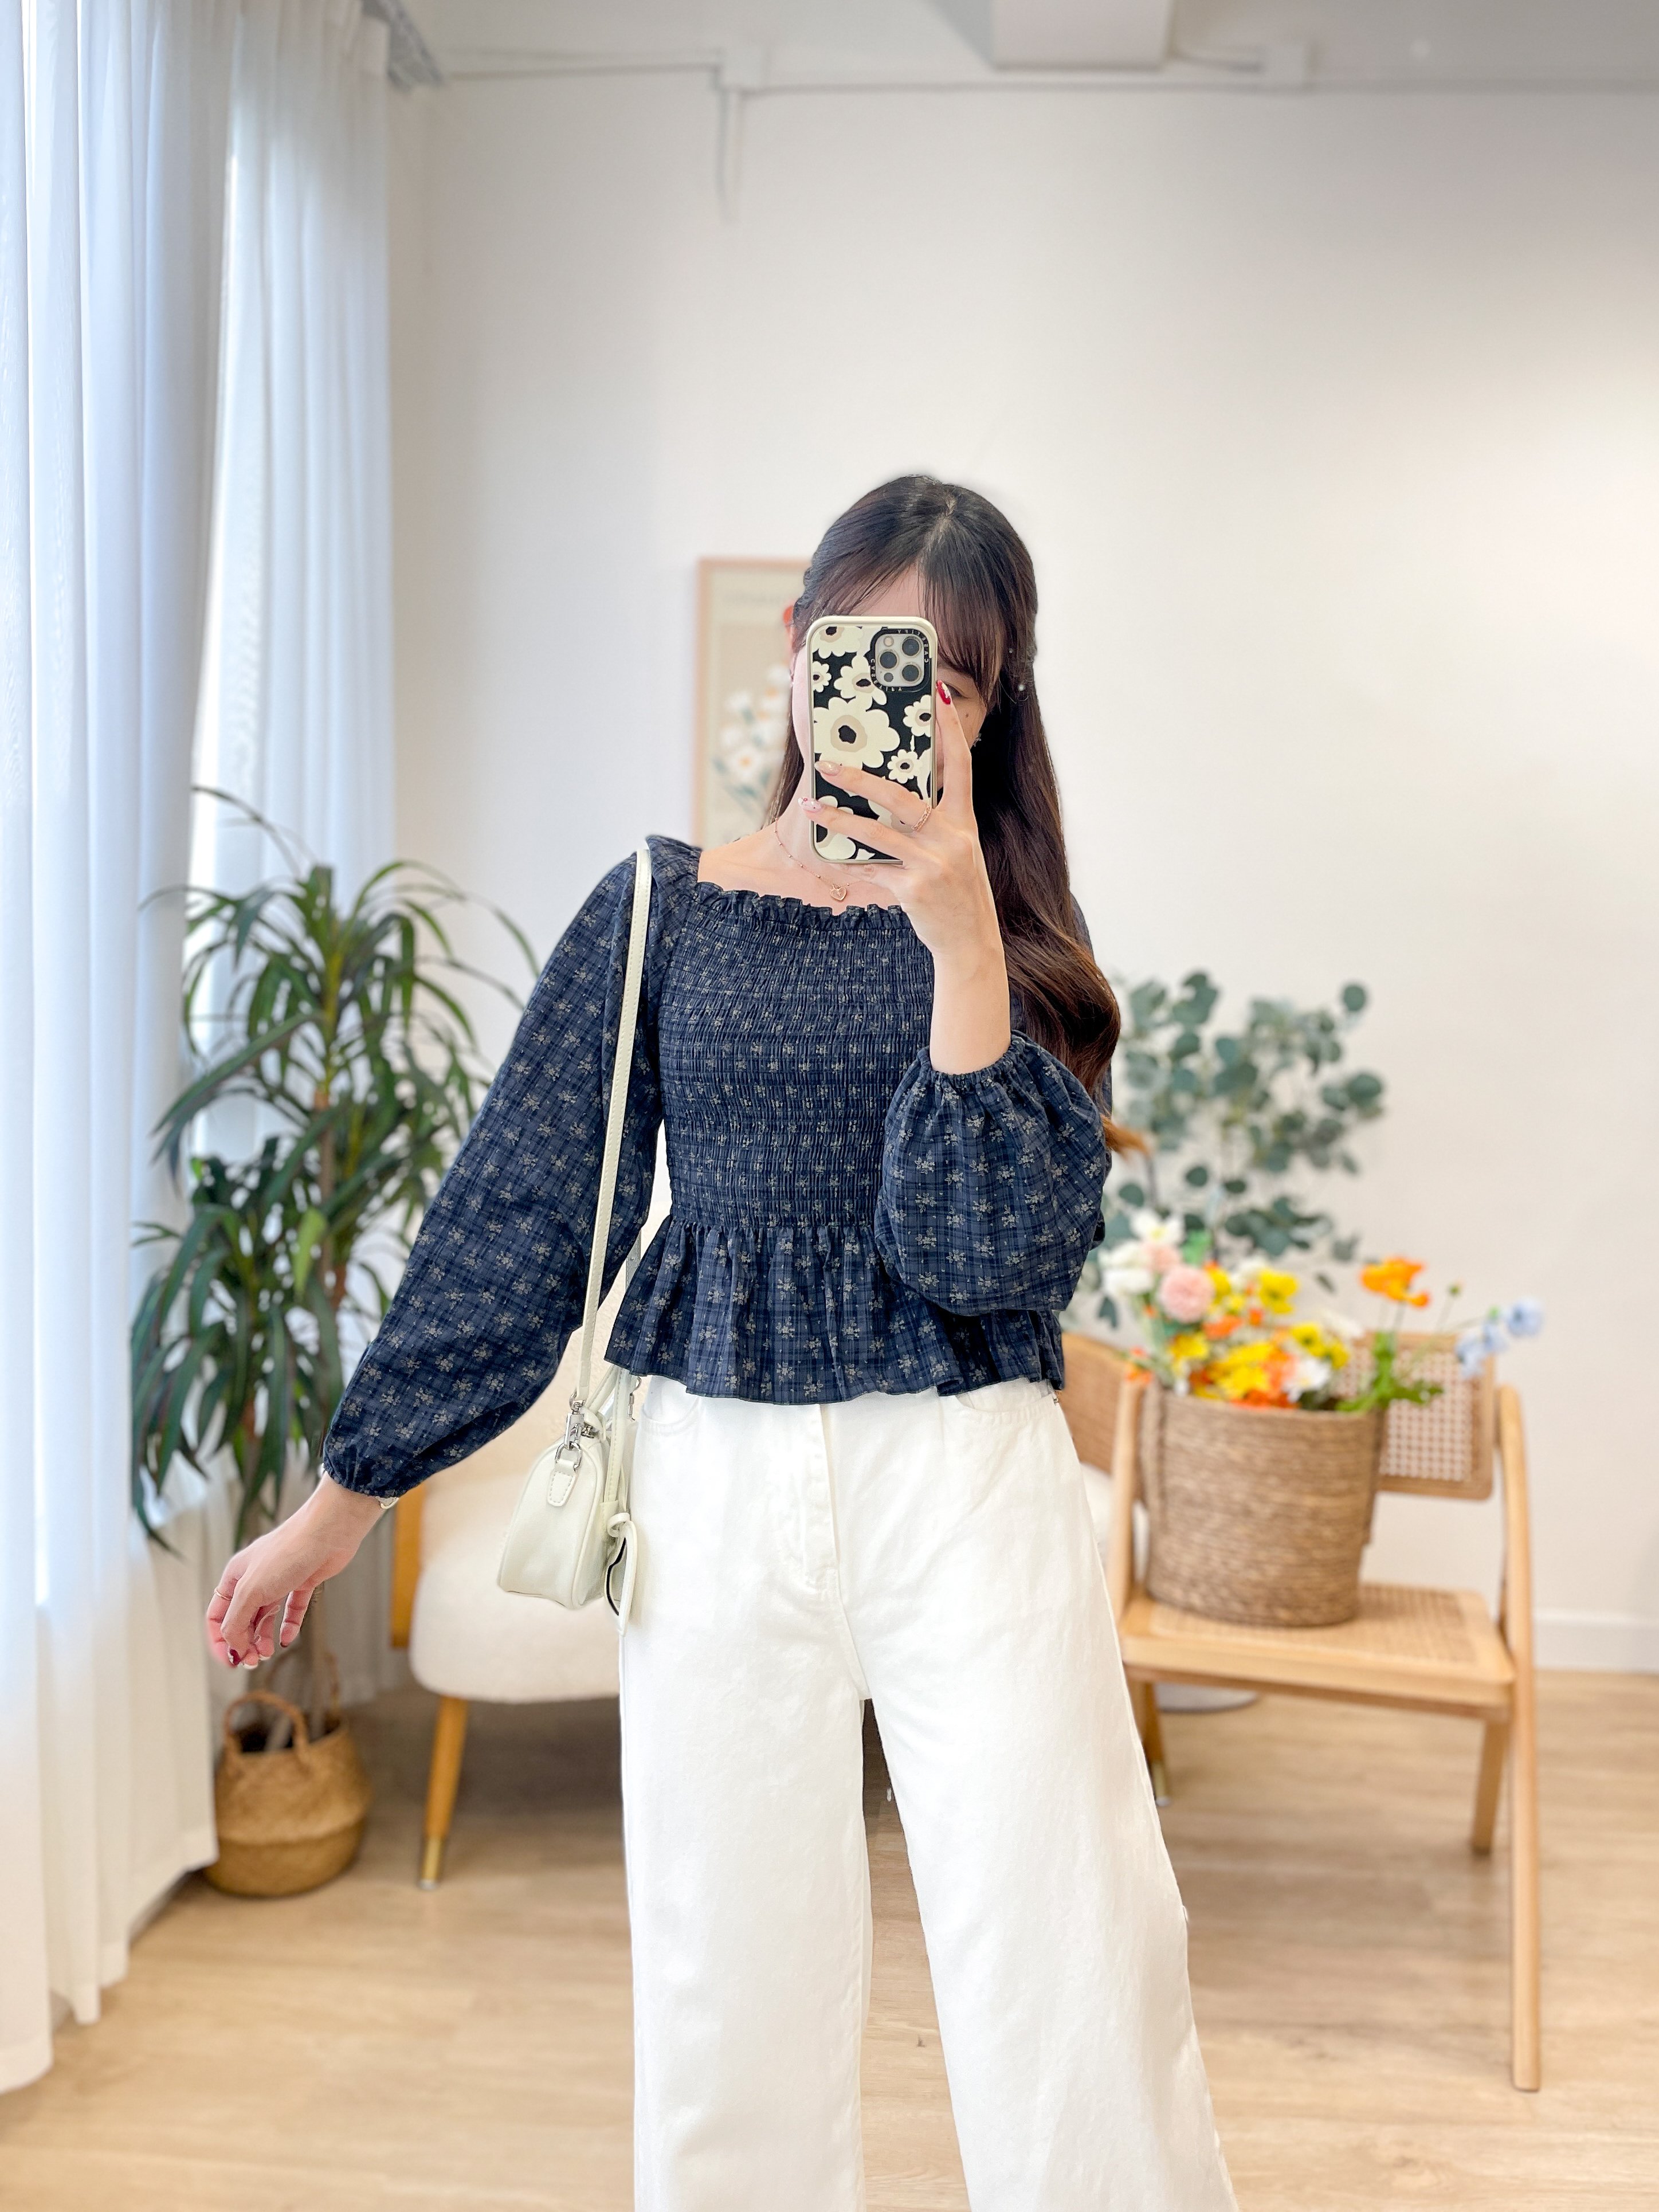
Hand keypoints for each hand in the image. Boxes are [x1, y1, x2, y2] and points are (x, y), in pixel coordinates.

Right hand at [206, 1474, 385, 1669]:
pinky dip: (289, 1625)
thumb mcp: (252, 1590)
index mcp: (235, 1576)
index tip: (230, 1661)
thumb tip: (233, 1647)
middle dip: (244, 1642)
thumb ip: (237, 1620)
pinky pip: (292, 1608)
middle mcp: (255, 1578)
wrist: (330, 1530)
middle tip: (253, 1661)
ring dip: (263, 1637)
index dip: (219, 1641)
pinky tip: (286, 1639)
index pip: (217, 1615)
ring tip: (266, 1653)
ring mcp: (280, 1579)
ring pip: (265, 1616)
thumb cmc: (288, 1551)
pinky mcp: (304, 1580)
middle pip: (242, 1618)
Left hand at [803, 683, 1011, 1072]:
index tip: (935, 692)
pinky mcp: (913, 890)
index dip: (948, 728)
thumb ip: (934, 824)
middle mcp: (951, 839)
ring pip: (878, 833)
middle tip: (830, 763)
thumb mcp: (957, 852)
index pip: (958, 766)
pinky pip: (872, 869)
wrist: (971, 942)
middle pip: (902, 797)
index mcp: (963, 823)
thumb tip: (891, 794)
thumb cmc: (957, 892)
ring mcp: (932, 865)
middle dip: (863, 779)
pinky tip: (830, 855)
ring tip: (812, 806)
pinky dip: (851, 863)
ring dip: (841, 819)